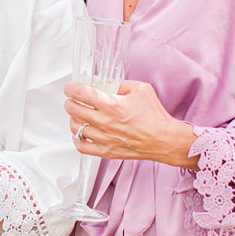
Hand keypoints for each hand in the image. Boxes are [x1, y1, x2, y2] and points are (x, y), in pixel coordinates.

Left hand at [65, 78, 197, 167]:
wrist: (164, 139)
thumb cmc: (155, 115)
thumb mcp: (140, 89)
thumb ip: (120, 84)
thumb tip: (104, 84)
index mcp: (112, 105)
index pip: (80, 93)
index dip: (71, 88)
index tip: (70, 88)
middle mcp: (105, 122)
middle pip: (73, 109)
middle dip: (71, 102)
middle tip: (73, 100)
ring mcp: (104, 138)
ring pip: (75, 127)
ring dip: (74, 119)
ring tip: (79, 115)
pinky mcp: (106, 151)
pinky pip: (81, 146)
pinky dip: (77, 138)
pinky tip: (82, 132)